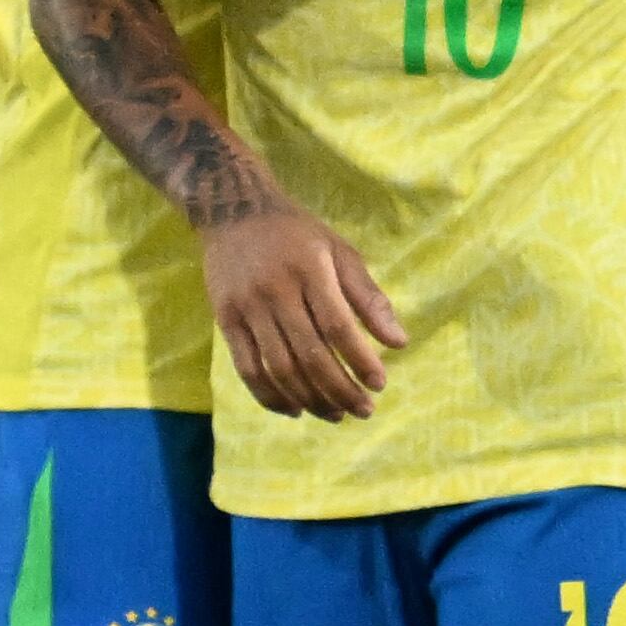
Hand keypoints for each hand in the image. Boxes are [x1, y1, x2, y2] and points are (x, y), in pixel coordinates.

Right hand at [204, 195, 404, 421]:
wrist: (235, 211)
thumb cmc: (299, 235)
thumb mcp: (340, 251)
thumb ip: (369, 297)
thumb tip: (400, 342)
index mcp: (310, 268)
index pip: (338, 325)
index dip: (360, 360)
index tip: (380, 385)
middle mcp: (276, 289)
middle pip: (308, 354)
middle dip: (339, 389)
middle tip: (363, 410)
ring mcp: (247, 307)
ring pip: (279, 367)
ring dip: (309, 399)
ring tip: (336, 414)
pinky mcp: (225, 320)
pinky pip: (248, 369)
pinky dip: (271, 396)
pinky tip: (295, 409)